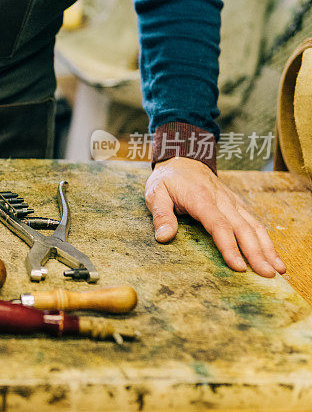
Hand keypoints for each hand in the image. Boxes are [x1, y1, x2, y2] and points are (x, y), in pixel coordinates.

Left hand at [144, 157, 285, 276]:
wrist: (183, 158)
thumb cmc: (168, 179)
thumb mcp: (155, 193)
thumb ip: (161, 215)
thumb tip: (164, 237)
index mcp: (200, 198)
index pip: (218, 225)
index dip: (229, 246)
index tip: (238, 267)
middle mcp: (221, 200)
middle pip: (243, 228)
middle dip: (256, 253)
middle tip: (267, 275)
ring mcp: (232, 201)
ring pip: (254, 225)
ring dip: (267, 248)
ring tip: (278, 270)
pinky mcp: (237, 204)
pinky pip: (254, 222)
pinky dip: (266, 239)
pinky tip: (273, 256)